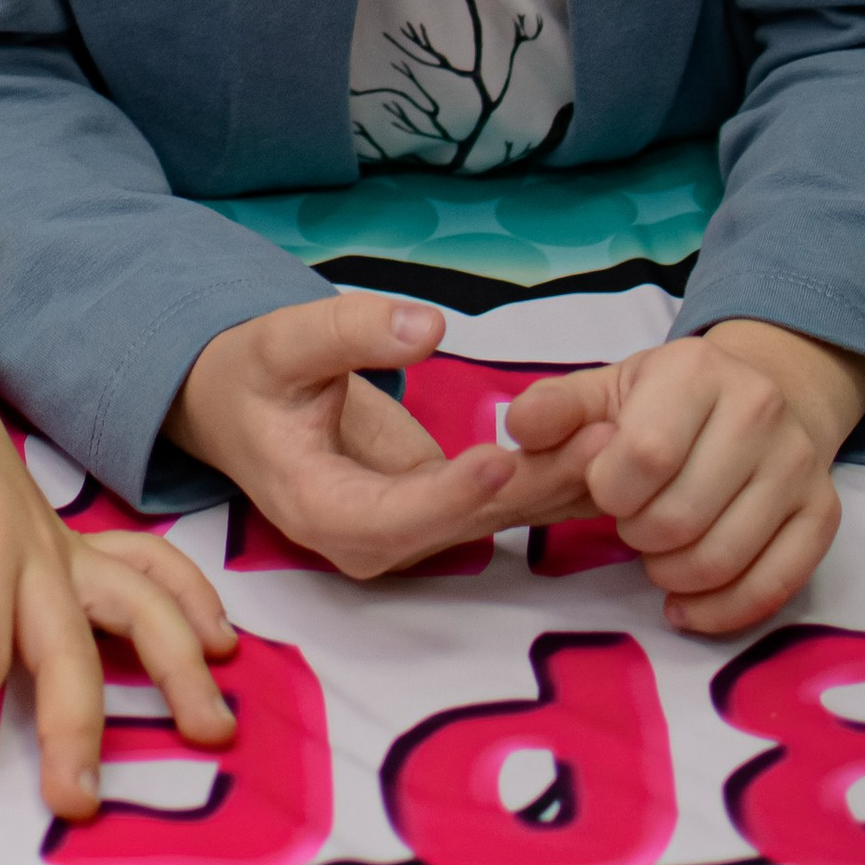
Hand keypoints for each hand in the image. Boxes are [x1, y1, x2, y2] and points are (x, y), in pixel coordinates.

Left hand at [0, 330, 236, 821]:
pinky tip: (218, 644)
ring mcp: (60, 543)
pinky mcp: (68, 541)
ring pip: (139, 605)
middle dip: (76, 733)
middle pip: (69, 651)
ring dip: (177, 667)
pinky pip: (145, 567)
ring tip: (209, 728)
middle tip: (77, 804)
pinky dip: (189, 600)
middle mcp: (32, 548)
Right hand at [171, 291, 571, 577]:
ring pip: (492, 517)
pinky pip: (501, 499)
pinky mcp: (442, 509)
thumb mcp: (282, 341)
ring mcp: (410, 531)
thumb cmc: (254, 376)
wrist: (244, 407)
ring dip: (556, 484)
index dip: (446, 496)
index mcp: (315, 508)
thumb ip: (349, 332)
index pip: (388, 518)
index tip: (499, 461)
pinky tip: (608, 448)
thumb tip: (428, 325)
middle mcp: (368, 539)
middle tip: (599, 443)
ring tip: (619, 438)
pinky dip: (552, 476)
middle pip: (458, 524)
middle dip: (530, 489)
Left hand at [507, 320, 864, 633]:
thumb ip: (556, 409)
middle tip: (632, 521)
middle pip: (679, 517)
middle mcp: (759, 410)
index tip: (606, 490)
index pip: (644, 456)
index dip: (609, 492)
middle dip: (637, 534)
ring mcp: (799, 465)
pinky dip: (719, 610)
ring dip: (671, 573)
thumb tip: (519, 428)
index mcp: (697, 371)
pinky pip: (773, 588)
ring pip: (722, 559)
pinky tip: (685, 602)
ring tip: (658, 550)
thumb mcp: (605, 391)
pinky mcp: (823, 514)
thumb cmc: (666, 402)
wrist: (763, 394)